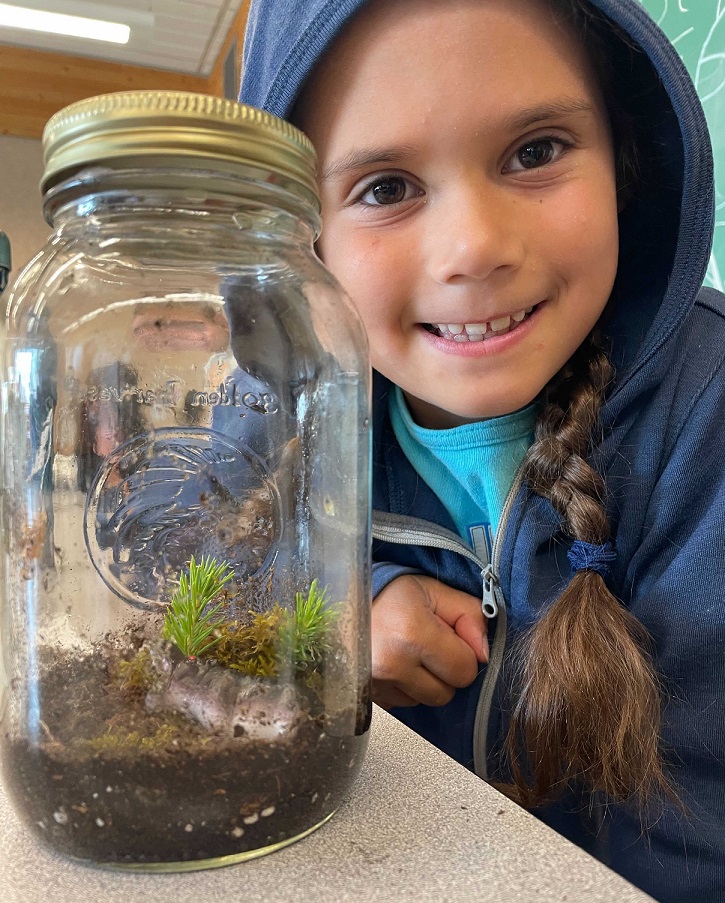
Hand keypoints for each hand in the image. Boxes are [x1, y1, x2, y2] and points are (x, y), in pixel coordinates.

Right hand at [371, 574, 487, 709]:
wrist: (340, 599)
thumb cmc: (390, 593)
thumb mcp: (433, 591)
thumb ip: (468, 615)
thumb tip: (484, 653)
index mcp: (412, 634)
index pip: (465, 670)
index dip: (462, 652)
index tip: (444, 634)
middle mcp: (391, 664)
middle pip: (446, 693)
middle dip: (444, 671)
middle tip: (426, 644)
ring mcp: (375, 684)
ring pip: (424, 702)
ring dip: (423, 682)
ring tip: (406, 652)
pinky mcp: (365, 697)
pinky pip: (402, 705)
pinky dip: (404, 688)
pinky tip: (393, 663)